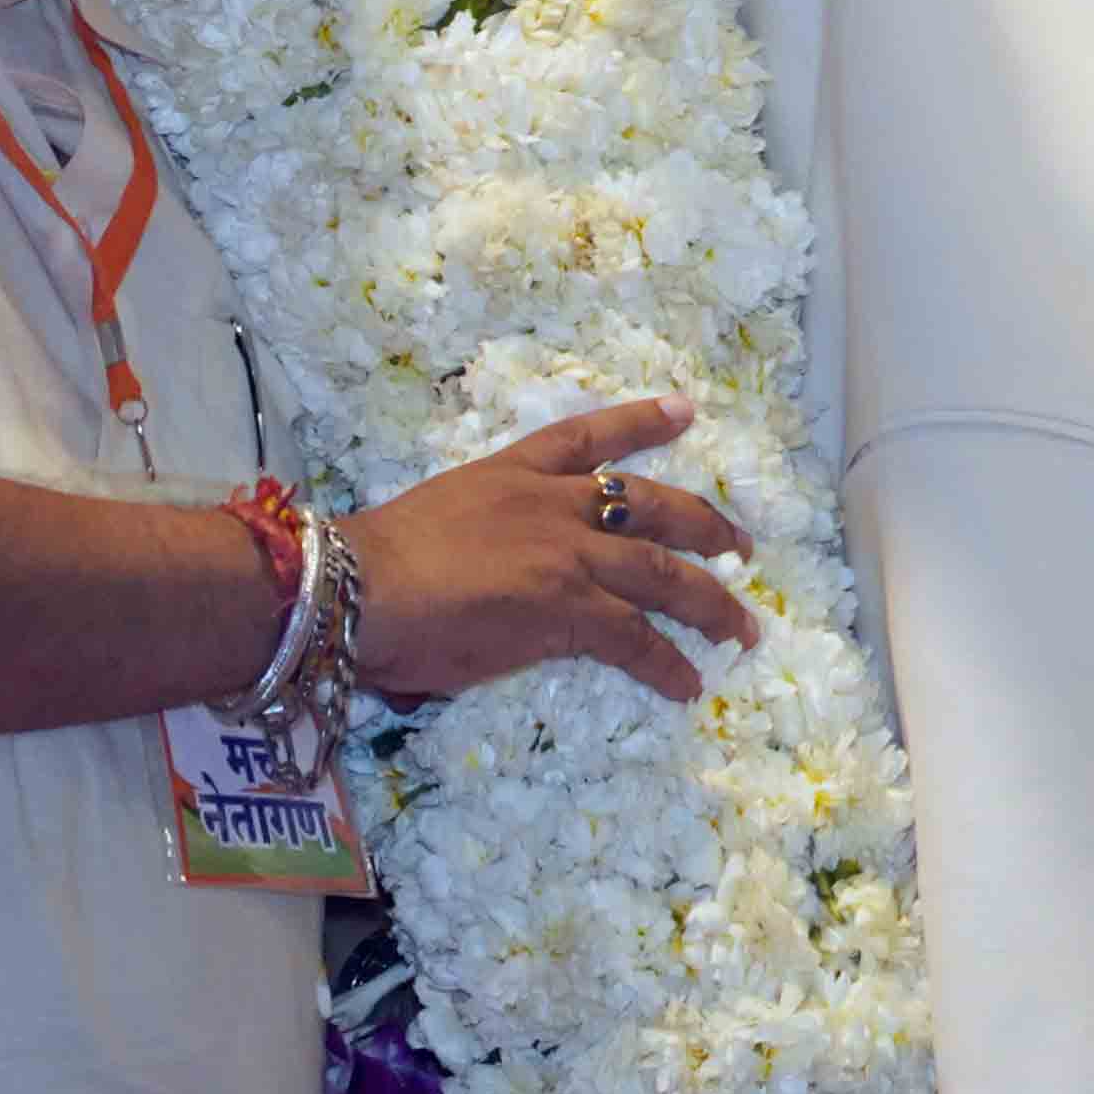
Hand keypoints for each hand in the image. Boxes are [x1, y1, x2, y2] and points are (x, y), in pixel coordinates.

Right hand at [343, 395, 756, 704]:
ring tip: (739, 628)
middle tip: (739, 544)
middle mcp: (554, 505)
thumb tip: (489, 578)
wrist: (354, 588)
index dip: (641, 422)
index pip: (588, 438)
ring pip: (662, 575)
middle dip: (703, 525)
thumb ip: (481, 536)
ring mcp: (569, 556)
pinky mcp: (570, 610)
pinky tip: (689, 683)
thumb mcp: (436, 516)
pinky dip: (667, 664)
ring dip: (709, 604)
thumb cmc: (370, 564)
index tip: (686, 410)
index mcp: (514, 473)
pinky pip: (635, 639)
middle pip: (651, 508)